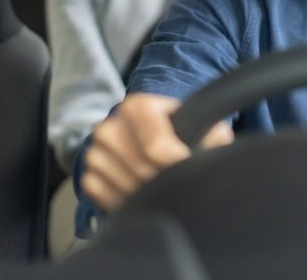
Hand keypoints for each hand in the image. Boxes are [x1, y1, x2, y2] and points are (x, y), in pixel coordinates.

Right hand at [80, 92, 233, 210]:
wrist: (155, 132)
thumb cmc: (182, 129)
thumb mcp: (202, 124)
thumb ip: (215, 135)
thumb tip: (217, 153)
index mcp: (137, 106)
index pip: (157, 147)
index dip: (177, 163)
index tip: (188, 167)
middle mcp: (110, 124)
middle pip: (141, 171)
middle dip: (163, 180)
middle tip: (177, 178)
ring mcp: (95, 149)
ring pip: (122, 186)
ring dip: (144, 193)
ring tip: (159, 184)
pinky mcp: (88, 172)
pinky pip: (104, 196)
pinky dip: (122, 200)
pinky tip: (139, 191)